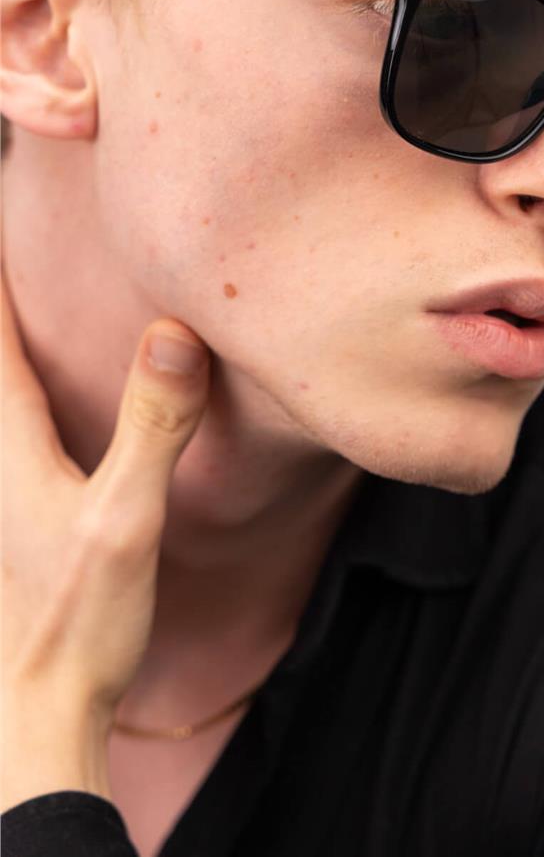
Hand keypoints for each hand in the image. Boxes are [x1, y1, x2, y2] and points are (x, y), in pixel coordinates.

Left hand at [0, 260, 209, 811]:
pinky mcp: (7, 510)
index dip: (0, 262)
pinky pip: (8, 418)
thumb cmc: (76, 621)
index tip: (9, 184)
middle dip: (1, 293)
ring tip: (18, 296)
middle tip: (15, 219)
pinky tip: (39, 388)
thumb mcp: (127, 519)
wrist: (31, 713)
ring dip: (8, 336)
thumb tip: (173, 328)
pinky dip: (15, 378)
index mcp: (8, 437)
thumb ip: (154, 422)